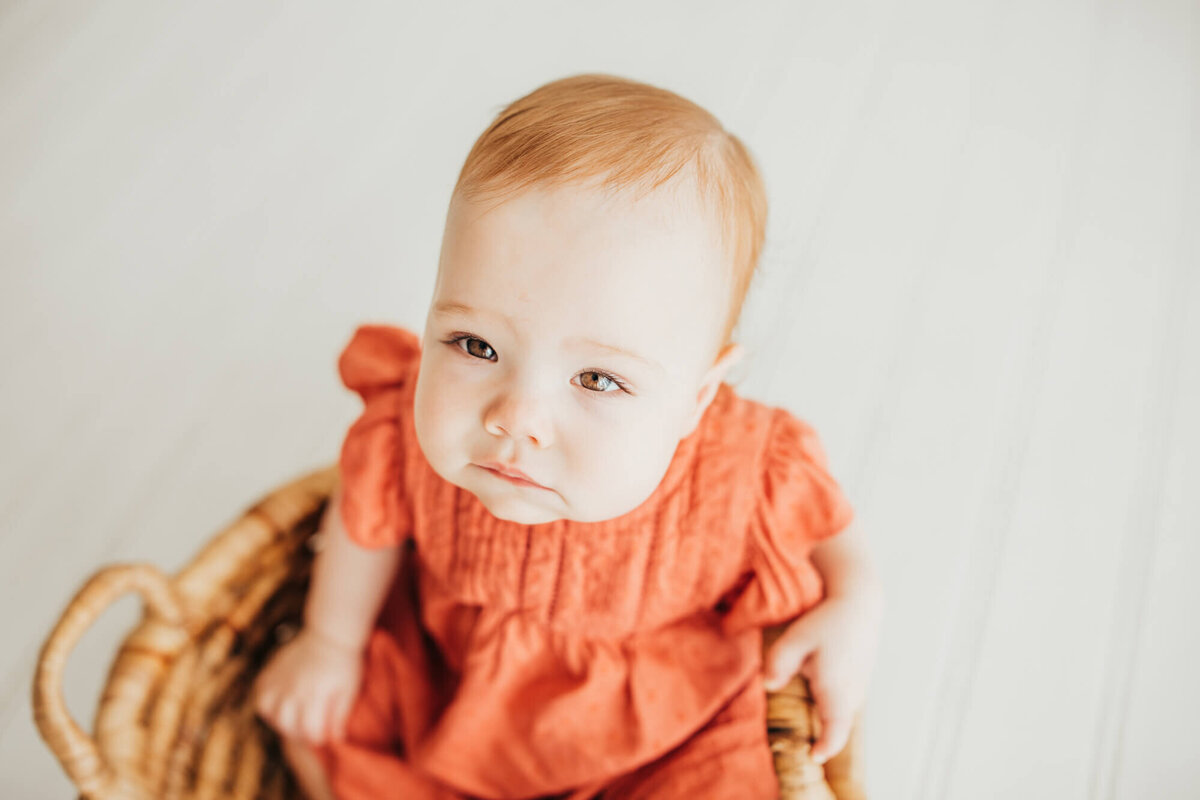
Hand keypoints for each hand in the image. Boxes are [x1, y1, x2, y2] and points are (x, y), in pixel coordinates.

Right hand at [253, 626, 363, 745]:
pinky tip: (282, 705)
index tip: (323, 735)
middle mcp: (293, 689)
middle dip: (299, 734)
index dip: (317, 738)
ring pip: (270, 714)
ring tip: (295, 718)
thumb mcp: (349, 690)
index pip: (309, 731)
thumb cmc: (344, 664)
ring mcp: (278, 681)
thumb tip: (336, 738)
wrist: (329, 634)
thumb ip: (341, 715)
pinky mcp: (269, 674)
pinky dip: (268, 706)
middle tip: (309, 730)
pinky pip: (261, 698)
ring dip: (282, 722)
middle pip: (287, 726)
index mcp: (315, 694)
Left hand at [762, 591, 882, 763]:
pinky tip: (817, 690)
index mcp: (836, 687)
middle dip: (822, 737)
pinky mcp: (859, 683)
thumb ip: (780, 662)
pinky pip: (844, 704)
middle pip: (837, 726)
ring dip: (827, 722)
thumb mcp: (798, 637)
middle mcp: (852, 693)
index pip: (836, 729)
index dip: (826, 747)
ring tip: (807, 718)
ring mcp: (859, 689)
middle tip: (799, 743)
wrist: (858, 605)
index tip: (813, 757)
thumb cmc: (827, 620)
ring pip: (841, 715)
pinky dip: (832, 707)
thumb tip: (768, 686)